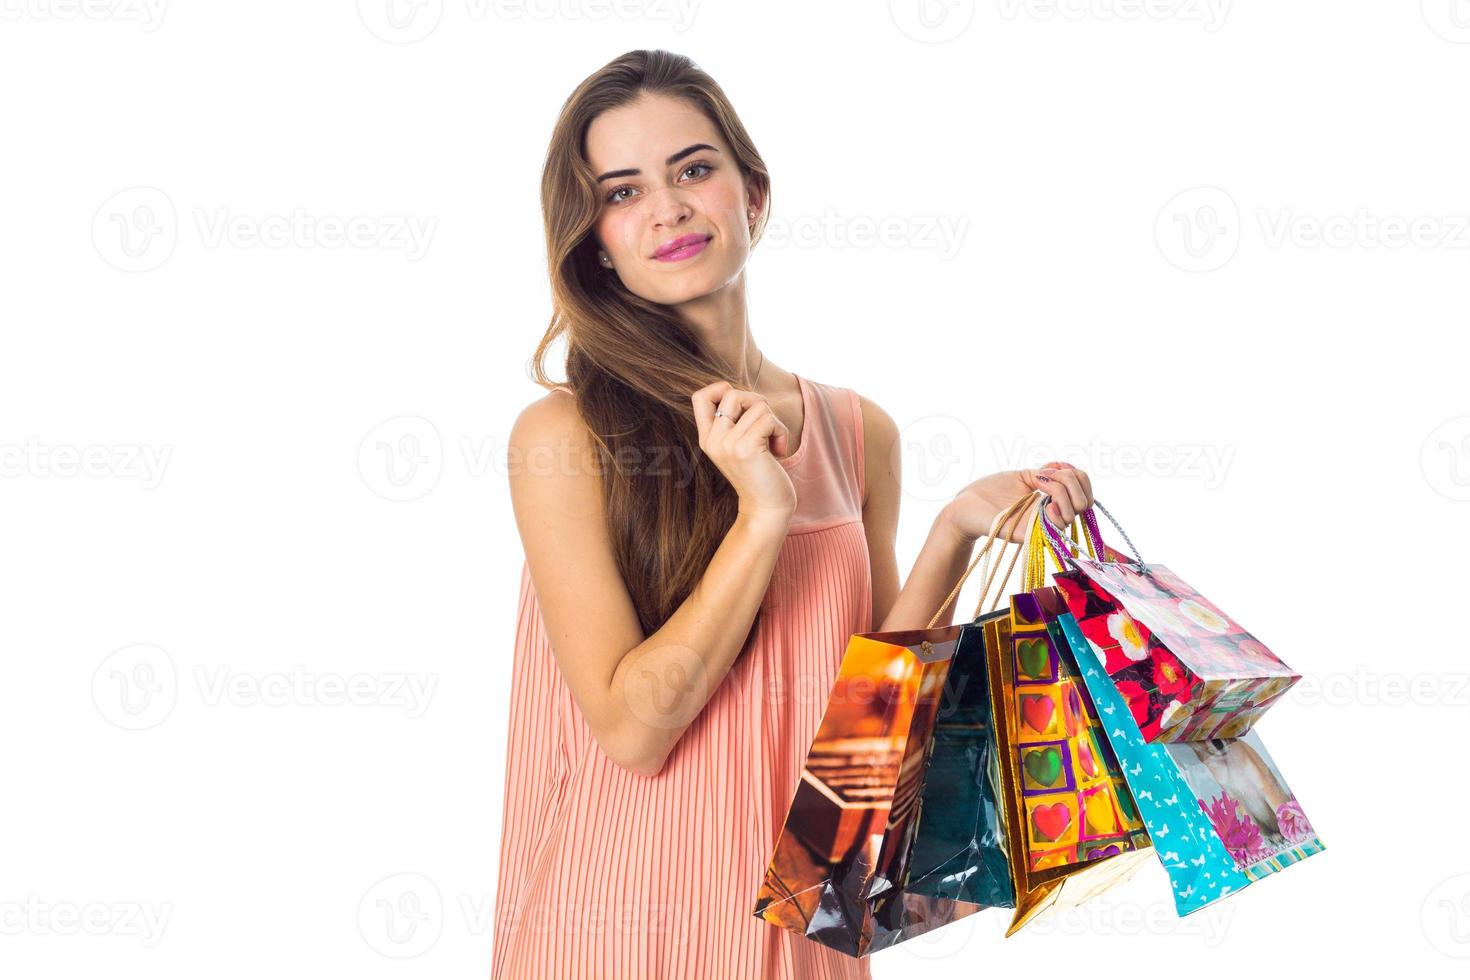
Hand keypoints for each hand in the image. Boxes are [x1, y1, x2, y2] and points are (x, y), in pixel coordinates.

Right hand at [691, 380, 796, 522]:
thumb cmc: (760, 473)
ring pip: (757, 405)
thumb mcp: (740, 444)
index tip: (741, 405)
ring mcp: (727, 444)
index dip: (720, 389)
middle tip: (766, 425)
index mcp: (707, 438)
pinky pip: (769, 419)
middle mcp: (712, 440)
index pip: (699, 397)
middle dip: (757, 403)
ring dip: (774, 421)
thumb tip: (742, 391)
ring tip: (773, 442)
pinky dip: (781, 431)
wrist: (766, 509)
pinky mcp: (745, 448)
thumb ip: (735, 420)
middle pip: (733, 393)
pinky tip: (779, 451)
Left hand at [943, 461, 1094, 543]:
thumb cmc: (989, 492)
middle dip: (1072, 482)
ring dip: (1062, 492)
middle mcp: (1050, 514)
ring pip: (1073, 511)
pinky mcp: (1030, 534)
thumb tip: (1065, 467)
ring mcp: (1042, 525)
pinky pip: (1058, 526)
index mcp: (1050, 499)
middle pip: (1084, 498)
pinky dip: (1057, 511)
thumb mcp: (1022, 476)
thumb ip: (1046, 473)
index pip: (1083, 488)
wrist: (964, 507)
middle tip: (1047, 477)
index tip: (1057, 467)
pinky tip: (1045, 503)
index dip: (1079, 476)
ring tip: (1041, 487)